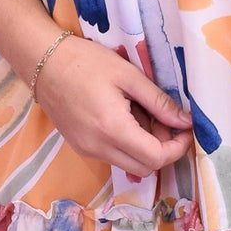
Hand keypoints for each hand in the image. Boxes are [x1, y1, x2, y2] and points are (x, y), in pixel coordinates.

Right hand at [33, 34, 192, 176]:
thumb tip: (186, 121)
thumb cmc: (87, 62)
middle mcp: (99, 148)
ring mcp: (87, 151)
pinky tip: (123, 116)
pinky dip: (127, 144)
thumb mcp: (129, 76)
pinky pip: (113, 156)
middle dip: (163, 148)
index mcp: (113, 129)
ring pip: (129, 164)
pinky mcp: (80, 147)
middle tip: (164, 119)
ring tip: (141, 113)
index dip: (178, 147)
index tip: (186, 128)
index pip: (156, 158)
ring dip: (144, 147)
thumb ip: (159, 102)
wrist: (44, 62)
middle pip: (145, 168)